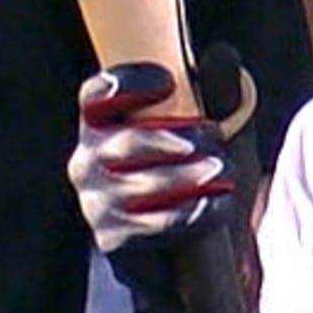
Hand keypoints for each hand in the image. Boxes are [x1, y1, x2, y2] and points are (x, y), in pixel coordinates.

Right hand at [70, 45, 259, 312]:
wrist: (207, 259)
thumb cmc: (207, 181)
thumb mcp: (224, 135)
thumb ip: (222, 95)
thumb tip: (220, 53)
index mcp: (104, 125)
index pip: (95, 95)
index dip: (126, 84)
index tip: (168, 81)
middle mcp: (88, 161)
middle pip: (123, 141)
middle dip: (175, 138)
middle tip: (214, 140)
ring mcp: (95, 204)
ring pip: (137, 184)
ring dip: (186, 177)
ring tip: (221, 174)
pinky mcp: (112, 242)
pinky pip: (148, 225)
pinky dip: (189, 215)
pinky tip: (217, 208)